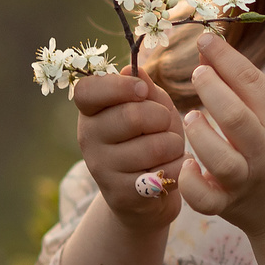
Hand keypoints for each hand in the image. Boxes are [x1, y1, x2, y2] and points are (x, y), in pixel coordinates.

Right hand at [70, 71, 187, 232]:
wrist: (146, 195)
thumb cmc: (150, 139)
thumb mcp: (150, 107)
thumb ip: (144, 87)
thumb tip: (132, 68)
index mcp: (90, 112)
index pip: (87, 91)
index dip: (119, 87)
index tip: (142, 92)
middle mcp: (88, 138)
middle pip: (132, 116)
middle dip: (162, 118)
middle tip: (164, 125)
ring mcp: (101, 168)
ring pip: (154, 146)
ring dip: (174, 145)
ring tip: (169, 149)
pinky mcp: (121, 195)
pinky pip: (164, 173)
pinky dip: (178, 168)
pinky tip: (170, 170)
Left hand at [176, 32, 264, 235]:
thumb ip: (246, 90)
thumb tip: (208, 52)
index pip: (253, 82)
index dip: (225, 58)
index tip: (204, 39)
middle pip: (235, 117)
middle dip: (211, 89)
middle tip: (197, 74)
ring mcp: (247, 181)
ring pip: (219, 159)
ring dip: (199, 134)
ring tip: (190, 117)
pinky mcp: (229, 206)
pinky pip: (205, 199)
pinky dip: (191, 181)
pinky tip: (187, 164)